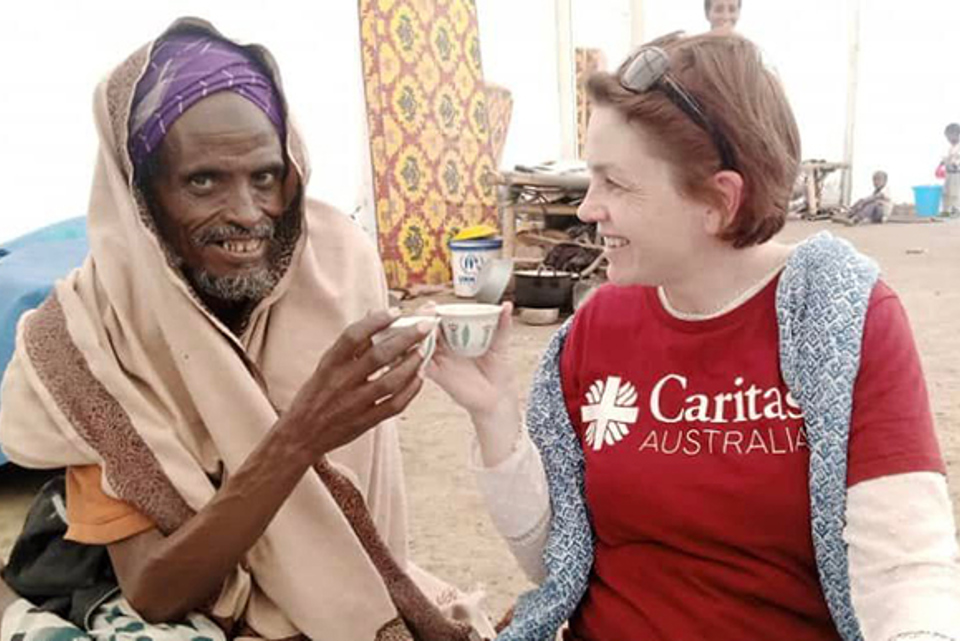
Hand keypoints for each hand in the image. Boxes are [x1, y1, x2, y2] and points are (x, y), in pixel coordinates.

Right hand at [283, 310, 430, 457]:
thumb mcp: (326, 366)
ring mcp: (354, 404)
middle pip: (378, 356)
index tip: (396, 312)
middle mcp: (341, 382)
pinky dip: (410, 390)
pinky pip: (394, 405)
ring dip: (411, 364)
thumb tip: (374, 313)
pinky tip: (419, 378)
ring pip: (390, 382)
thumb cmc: (315, 396)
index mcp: (329, 365)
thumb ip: (352, 344)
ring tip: (424, 351)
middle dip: (406, 338)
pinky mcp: (365, 422)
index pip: (352, 336)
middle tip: (425, 326)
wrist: (300, 436)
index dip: (375, 321)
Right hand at [424, 303, 522, 466]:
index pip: (441, 319)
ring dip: (419, 335)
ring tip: (426, 329)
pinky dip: (419, 357)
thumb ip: (502, 325)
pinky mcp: (438, 375)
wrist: (497, 397)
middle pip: (426, 329)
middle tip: (428, 314)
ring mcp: (440, 360)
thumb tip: (507, 305)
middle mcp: (446, 347)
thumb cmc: (497, 371)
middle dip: (422, 319)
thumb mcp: (500, 345)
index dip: (434, 311)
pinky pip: (422, 365)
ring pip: (421, 344)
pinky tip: (422, 350)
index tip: (433, 306)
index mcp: (458, 336)